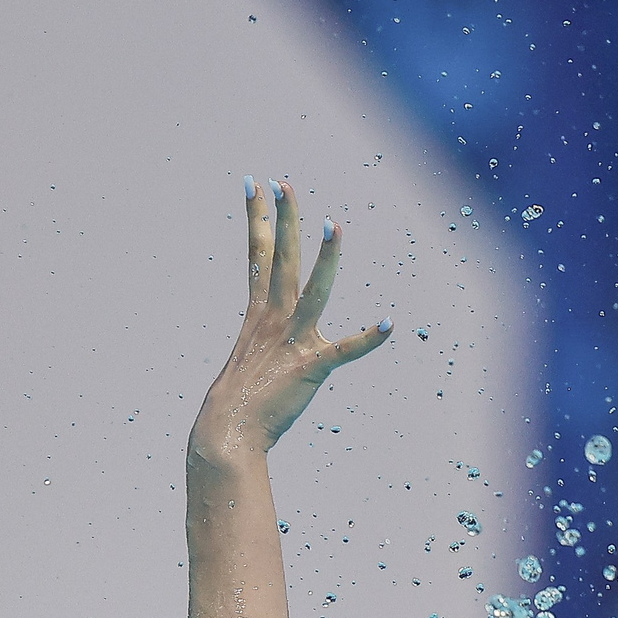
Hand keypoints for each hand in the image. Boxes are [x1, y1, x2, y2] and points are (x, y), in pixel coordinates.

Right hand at [190, 177, 390, 463]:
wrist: (227, 434)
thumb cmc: (236, 406)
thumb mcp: (250, 360)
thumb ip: (263, 343)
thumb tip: (264, 342)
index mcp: (259, 315)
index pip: (259, 256)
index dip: (258, 218)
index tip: (254, 185)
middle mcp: (274, 320)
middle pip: (282, 259)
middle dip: (285, 219)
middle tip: (285, 183)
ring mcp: (292, 341)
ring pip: (312, 291)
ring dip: (324, 258)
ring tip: (334, 224)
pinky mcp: (310, 367)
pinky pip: (345, 351)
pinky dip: (367, 340)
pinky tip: (389, 325)